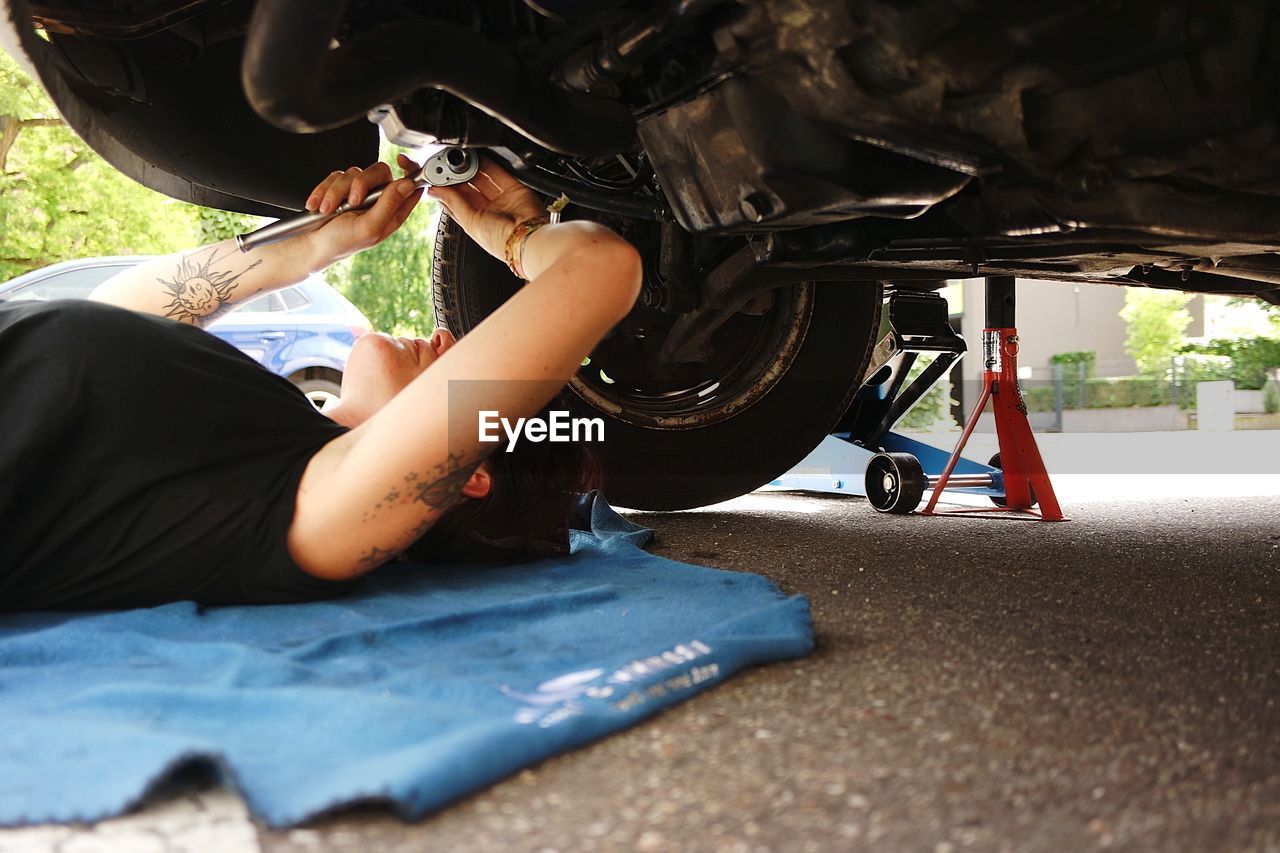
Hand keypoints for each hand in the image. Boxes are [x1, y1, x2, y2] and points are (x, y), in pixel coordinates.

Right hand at [301, 156, 423, 266]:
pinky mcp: (342, 186)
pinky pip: (336, 175)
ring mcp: (360, 191)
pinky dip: (324, 190)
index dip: (411, 169)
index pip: (410, 184)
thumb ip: (388, 205)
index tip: (401, 160)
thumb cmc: (342, 242)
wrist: (312, 244)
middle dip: (361, 183)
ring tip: (328, 210)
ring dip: (336, 192)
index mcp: (393, 211)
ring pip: (354, 172)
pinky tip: (319, 205)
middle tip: (352, 201)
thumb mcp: (369, 227)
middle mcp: (379, 199)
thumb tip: (407, 184)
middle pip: (379, 171)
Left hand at [426, 155, 545, 261]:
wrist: (526, 238)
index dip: (446, 190)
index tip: (436, 178)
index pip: (457, 202)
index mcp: (476, 222)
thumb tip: (436, 191)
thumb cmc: (501, 240)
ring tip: (458, 160)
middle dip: (456, 177)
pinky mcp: (515, 189)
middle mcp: (489, 210)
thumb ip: (454, 203)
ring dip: (470, 169)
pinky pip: (499, 173)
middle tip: (445, 166)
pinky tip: (476, 158)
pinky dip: (488, 164)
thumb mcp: (470, 222)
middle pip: (469, 188)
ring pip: (483, 179)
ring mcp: (502, 199)